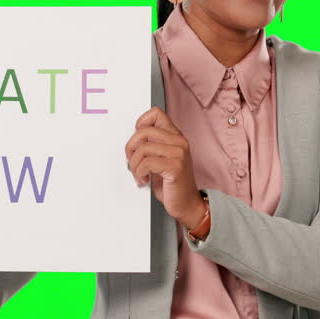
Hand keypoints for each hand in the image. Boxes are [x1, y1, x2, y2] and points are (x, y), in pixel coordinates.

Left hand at [124, 106, 206, 228]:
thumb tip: (131, 141)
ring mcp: (179, 153)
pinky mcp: (175, 167)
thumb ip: (151, 146)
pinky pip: (146, 163)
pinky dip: (139, 173)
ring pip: (143, 148)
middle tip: (132, 162)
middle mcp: (179, 142)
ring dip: (134, 164)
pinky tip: (144, 179)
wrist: (188, 205)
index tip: (137, 142)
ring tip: (138, 174)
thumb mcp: (162, 159)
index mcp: (176, 137)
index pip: (156, 113)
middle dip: (131, 148)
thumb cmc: (173, 184)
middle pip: (144, 131)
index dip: (140, 124)